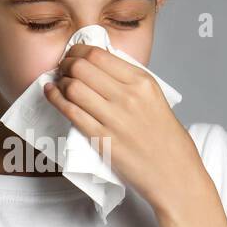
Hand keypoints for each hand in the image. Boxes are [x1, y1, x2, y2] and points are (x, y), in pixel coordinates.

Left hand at [43, 42, 208, 215]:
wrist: (175, 175)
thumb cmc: (167, 140)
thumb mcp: (156, 99)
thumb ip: (130, 83)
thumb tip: (100, 67)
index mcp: (143, 82)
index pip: (99, 55)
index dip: (78, 51)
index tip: (74, 55)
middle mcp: (129, 96)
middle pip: (82, 67)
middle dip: (67, 64)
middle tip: (63, 69)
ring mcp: (115, 118)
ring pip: (73, 87)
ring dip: (60, 82)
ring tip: (59, 84)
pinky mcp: (102, 140)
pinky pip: (71, 112)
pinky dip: (56, 99)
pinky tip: (51, 93)